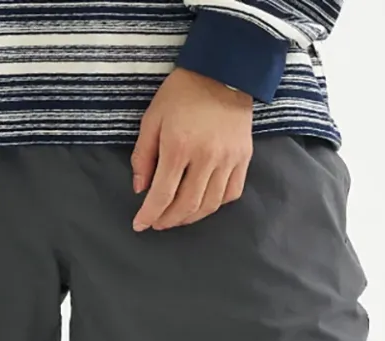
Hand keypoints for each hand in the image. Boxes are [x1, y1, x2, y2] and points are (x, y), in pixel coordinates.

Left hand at [131, 69, 253, 231]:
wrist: (223, 71)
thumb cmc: (182, 93)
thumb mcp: (153, 118)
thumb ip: (143, 155)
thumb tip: (140, 189)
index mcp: (179, 146)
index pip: (162, 194)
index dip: (149, 214)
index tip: (140, 225)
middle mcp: (206, 157)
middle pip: (186, 205)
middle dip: (169, 220)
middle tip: (158, 222)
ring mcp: (228, 159)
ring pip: (209, 205)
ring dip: (190, 217)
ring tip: (177, 217)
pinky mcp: (244, 158)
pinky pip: (231, 194)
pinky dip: (215, 205)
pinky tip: (202, 203)